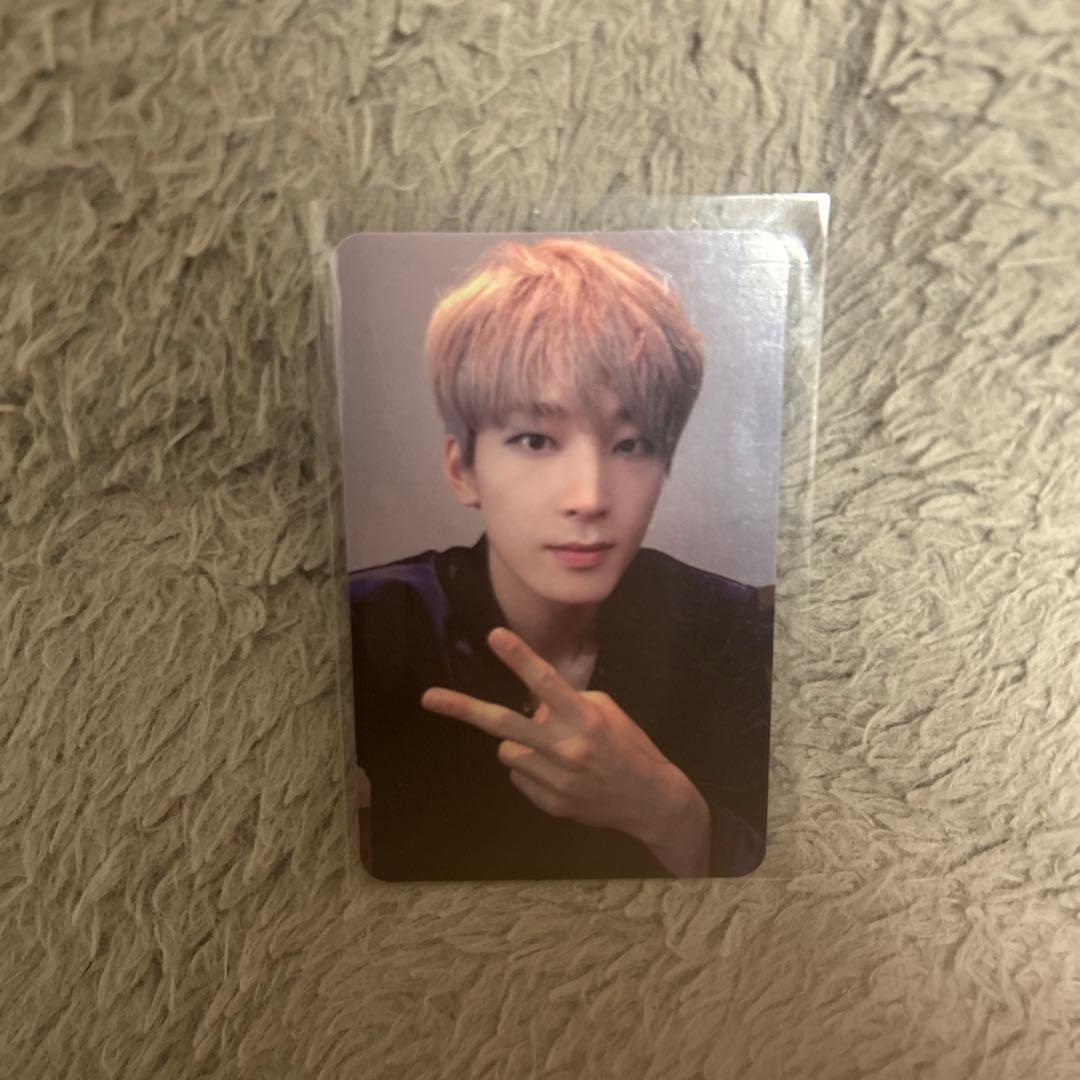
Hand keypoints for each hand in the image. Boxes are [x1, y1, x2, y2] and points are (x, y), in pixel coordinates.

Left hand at [421, 627, 710, 875]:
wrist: (650, 801)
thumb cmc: (629, 746)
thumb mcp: (606, 712)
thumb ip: (567, 704)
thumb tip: (533, 711)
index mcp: (584, 719)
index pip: (546, 682)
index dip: (520, 657)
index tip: (494, 635)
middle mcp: (566, 748)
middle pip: (505, 725)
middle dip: (464, 709)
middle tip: (428, 697)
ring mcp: (555, 779)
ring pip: (508, 750)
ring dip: (522, 744)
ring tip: (555, 751)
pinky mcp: (548, 803)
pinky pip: (519, 776)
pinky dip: (532, 770)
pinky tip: (562, 774)